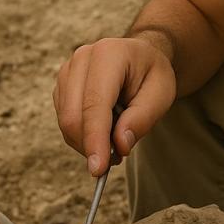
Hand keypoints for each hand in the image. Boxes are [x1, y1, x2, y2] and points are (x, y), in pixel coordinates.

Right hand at [53, 36, 175, 176]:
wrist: (139, 57)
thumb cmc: (152, 74)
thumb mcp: (162, 94)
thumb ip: (142, 119)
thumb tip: (119, 146)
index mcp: (108, 54)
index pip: (94, 104)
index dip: (95, 138)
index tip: (97, 169)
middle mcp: (81, 59)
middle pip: (73, 116)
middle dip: (91, 146)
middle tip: (117, 158)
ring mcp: (67, 71)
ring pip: (66, 122)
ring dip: (87, 142)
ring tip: (116, 141)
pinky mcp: (61, 86)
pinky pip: (64, 121)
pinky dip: (82, 135)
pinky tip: (103, 131)